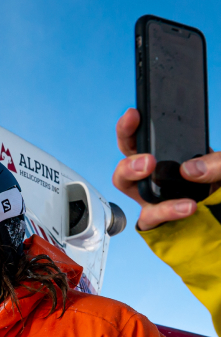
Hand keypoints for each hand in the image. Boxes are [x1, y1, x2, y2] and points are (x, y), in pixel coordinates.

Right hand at [113, 108, 220, 230]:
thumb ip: (218, 163)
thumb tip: (190, 169)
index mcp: (168, 157)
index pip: (141, 138)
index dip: (130, 127)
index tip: (134, 114)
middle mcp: (154, 176)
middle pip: (124, 159)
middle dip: (127, 152)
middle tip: (147, 159)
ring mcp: (152, 199)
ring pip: (125, 184)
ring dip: (131, 173)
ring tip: (150, 169)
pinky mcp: (157, 221)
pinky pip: (149, 217)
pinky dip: (166, 210)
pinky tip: (186, 206)